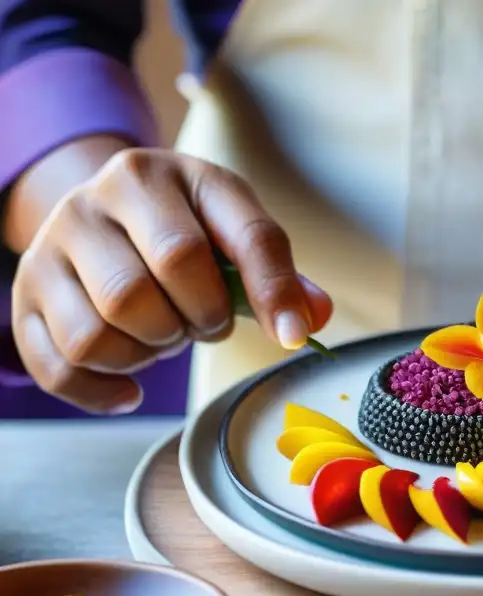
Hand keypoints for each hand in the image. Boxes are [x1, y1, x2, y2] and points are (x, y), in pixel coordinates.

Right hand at [11, 148, 332, 413]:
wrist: (103, 210)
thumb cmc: (181, 225)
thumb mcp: (231, 227)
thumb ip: (274, 271)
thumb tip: (312, 320)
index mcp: (166, 174)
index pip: (231, 236)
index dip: (271, 292)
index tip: (291, 335)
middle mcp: (97, 200)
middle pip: (149, 289)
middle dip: (195, 323)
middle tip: (203, 320)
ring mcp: (51, 246)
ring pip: (98, 332)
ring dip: (146, 353)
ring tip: (163, 333)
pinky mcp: (26, 295)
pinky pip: (60, 365)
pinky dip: (104, 390)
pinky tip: (131, 388)